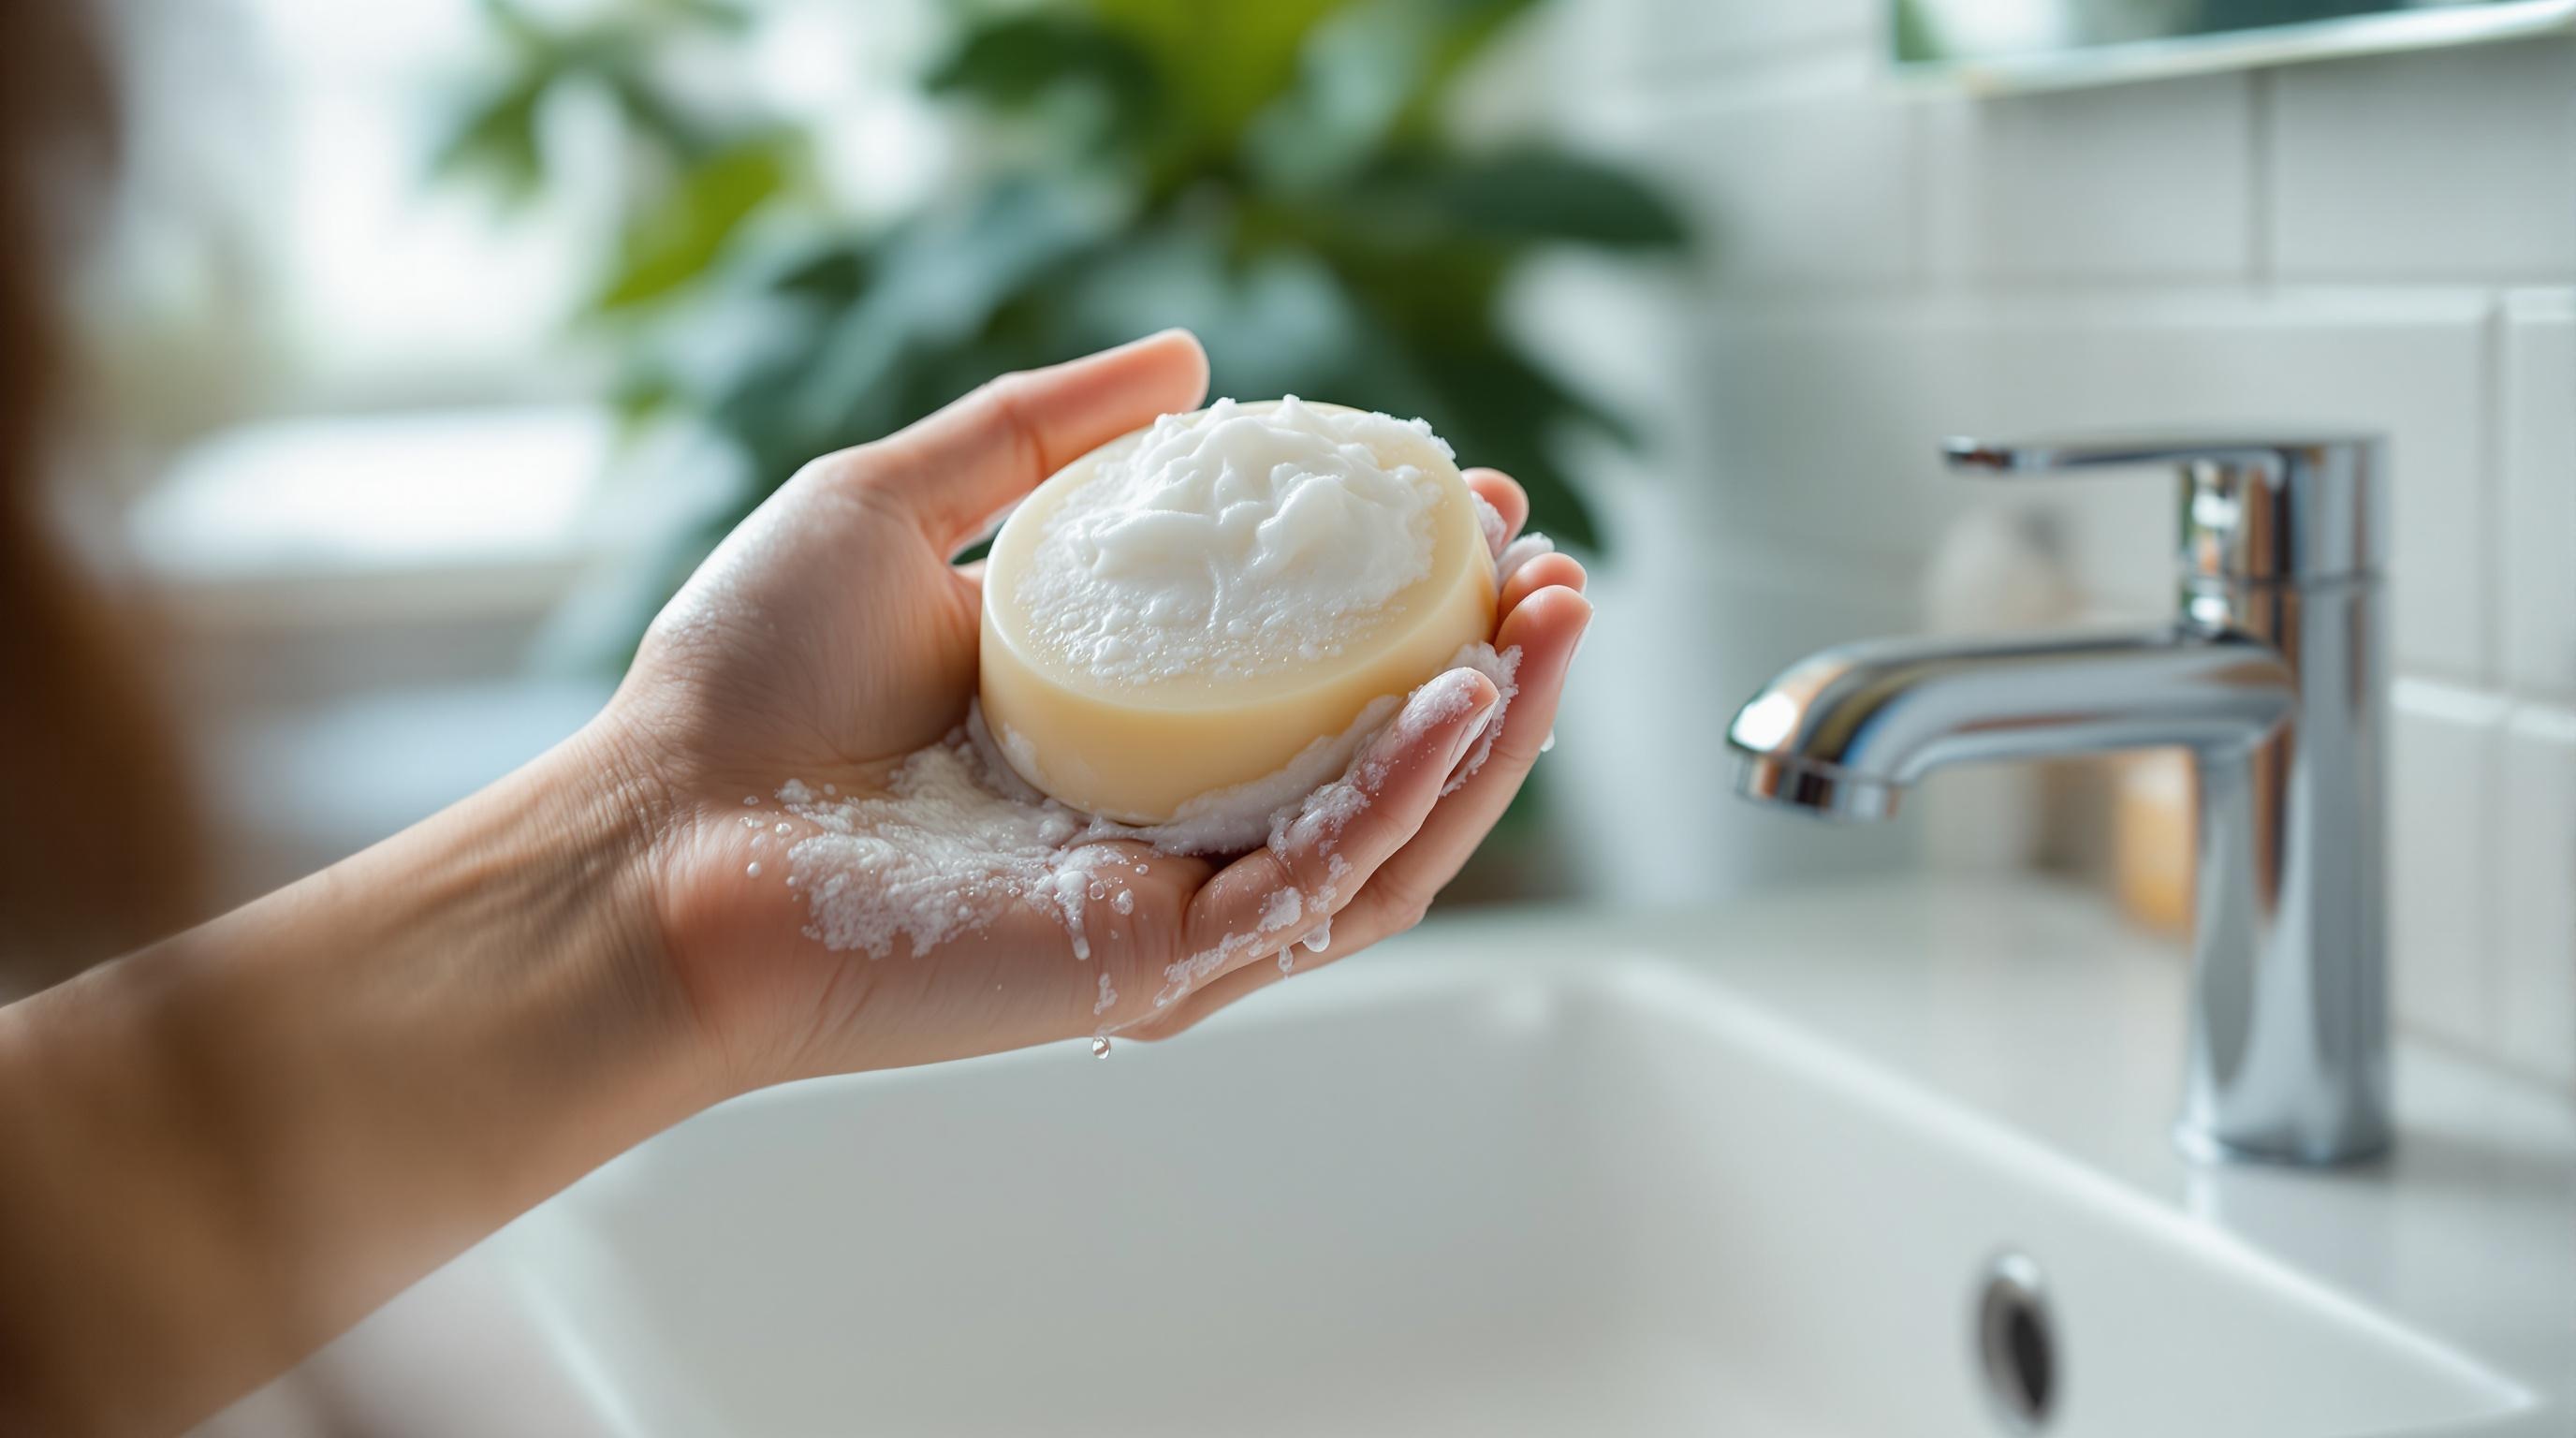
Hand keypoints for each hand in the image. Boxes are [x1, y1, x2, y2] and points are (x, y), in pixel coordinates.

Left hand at [599, 331, 1592, 1087]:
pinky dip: (1400, 799)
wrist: (651, 836)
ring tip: (1556, 625)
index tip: (1469, 501)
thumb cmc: (740, 689)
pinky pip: (1314, 887)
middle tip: (1557, 572)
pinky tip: (1457, 703)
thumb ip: (1037, 429)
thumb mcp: (895, 500)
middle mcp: (1163, 825)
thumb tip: (1191, 360)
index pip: (1314, 674)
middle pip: (1381, 764)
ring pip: (1387, 843)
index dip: (1413, 592)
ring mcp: (1166, 903)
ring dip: (1491, 738)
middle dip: (1495, 670)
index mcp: (1123, 732)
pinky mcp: (1149, 961)